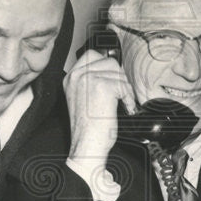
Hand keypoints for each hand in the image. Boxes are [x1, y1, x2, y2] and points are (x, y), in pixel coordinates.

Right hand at [64, 49, 136, 167]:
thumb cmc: (88, 129)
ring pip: (118, 73)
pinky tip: (124, 109)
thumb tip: (113, 71)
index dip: (108, 67)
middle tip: (120, 95)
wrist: (87, 146)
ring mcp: (88, 79)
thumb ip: (92, 82)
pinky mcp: (102, 86)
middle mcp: (76, 75)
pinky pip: (124, 85)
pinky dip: (129, 98)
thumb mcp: (84, 99)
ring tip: (121, 104)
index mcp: (71, 78)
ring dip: (125, 89)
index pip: (93, 55)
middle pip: (109, 62)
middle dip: (119, 78)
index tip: (115, 82)